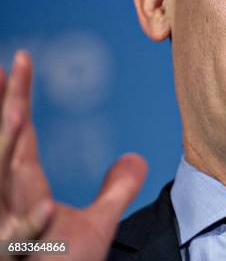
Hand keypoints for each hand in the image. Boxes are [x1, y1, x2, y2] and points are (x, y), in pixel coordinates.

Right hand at [0, 51, 147, 259]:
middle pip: (6, 148)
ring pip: (3, 185)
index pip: (21, 135)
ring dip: (7, 150)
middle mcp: (12, 203)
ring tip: (18, 114)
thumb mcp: (96, 224)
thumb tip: (135, 158)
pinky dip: (29, 224)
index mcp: (26, 190)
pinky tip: (45, 208)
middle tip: (7, 66)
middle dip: (5, 108)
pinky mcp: (16, 253)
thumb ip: (116, 190)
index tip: (17, 61)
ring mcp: (8, 230)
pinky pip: (20, 239)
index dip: (17, 98)